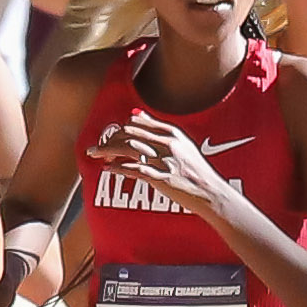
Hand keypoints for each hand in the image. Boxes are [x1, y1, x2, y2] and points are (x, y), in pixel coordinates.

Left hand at [88, 114, 238, 219]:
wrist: (210, 192)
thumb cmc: (195, 170)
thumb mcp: (182, 144)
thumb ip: (159, 129)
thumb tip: (137, 114)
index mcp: (173, 133)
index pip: (137, 123)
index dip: (119, 129)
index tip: (110, 136)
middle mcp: (168, 144)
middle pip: (129, 134)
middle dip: (109, 139)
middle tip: (97, 147)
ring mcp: (165, 160)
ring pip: (128, 148)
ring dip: (108, 151)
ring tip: (96, 155)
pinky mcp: (161, 178)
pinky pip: (133, 169)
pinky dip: (117, 168)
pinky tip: (108, 169)